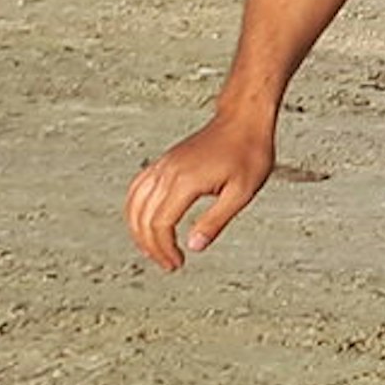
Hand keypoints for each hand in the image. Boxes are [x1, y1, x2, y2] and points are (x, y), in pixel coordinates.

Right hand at [124, 114, 274, 272]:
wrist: (244, 120)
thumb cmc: (248, 154)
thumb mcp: (241, 193)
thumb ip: (215, 221)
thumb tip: (193, 246)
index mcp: (186, 181)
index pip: (161, 224)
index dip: (164, 249)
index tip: (178, 263)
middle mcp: (168, 171)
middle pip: (143, 217)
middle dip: (151, 246)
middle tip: (169, 264)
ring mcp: (164, 164)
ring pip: (135, 202)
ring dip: (138, 230)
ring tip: (153, 250)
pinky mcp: (165, 161)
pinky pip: (138, 187)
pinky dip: (136, 208)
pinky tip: (145, 222)